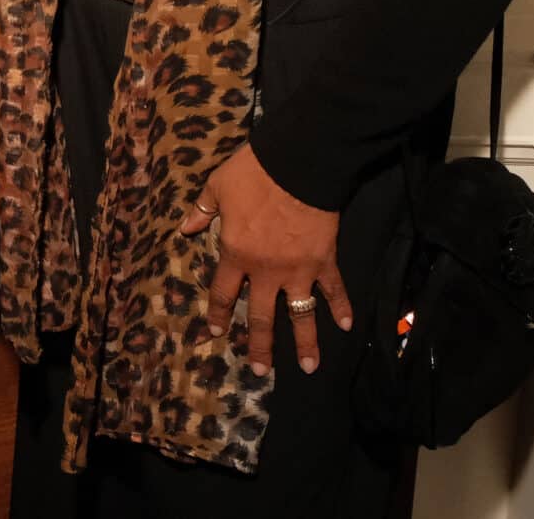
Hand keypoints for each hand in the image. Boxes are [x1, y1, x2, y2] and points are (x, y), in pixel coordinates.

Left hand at [182, 144, 354, 376]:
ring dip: (305, 342)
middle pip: (260, 316)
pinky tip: (348, 326)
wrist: (296, 164)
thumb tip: (185, 228)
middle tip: (259, 370)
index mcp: (235, 253)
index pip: (223, 292)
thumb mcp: (217, 188)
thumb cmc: (252, 174)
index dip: (219, 314)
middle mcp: (265, 270)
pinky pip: (334, 289)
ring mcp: (298, 269)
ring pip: (300, 314)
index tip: (217, 333)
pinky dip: (342, 307)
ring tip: (310, 368)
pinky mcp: (325, 261)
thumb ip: (202, 211)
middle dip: (259, 346)